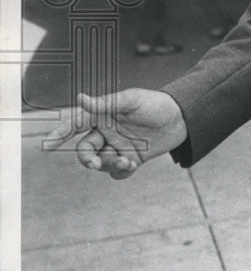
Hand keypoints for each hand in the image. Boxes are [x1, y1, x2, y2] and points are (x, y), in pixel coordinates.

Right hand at [45, 90, 187, 179]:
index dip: (60, 133)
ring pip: (102, 163)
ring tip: (127, 162)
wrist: (183, 118)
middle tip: (95, 164)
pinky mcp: (132, 159)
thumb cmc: (156, 104)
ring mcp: (119, 146)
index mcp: (103, 116)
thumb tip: (80, 98)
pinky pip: (118, 172)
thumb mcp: (131, 100)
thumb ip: (105, 103)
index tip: (46, 145)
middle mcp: (108, 132)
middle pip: (86, 150)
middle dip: (87, 159)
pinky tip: (133, 166)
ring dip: (110, 165)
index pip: (76, 125)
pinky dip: (122, 172)